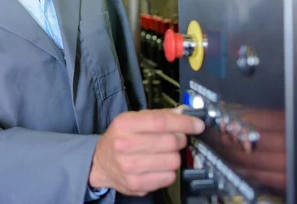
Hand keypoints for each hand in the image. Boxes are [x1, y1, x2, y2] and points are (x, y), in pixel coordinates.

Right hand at [88, 107, 204, 195]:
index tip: (197, 124)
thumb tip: (183, 113)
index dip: (184, 123)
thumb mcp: (132, 120)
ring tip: (164, 154)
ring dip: (174, 156)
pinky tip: (158, 166)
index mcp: (124, 124)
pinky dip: (169, 171)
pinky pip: (169, 177)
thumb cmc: (119, 139)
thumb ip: (158, 115)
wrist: (100, 162)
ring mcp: (129, 166)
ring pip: (173, 161)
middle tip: (177, 139)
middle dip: (180, 140)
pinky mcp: (136, 184)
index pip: (161, 122)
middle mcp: (124, 144)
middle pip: (170, 142)